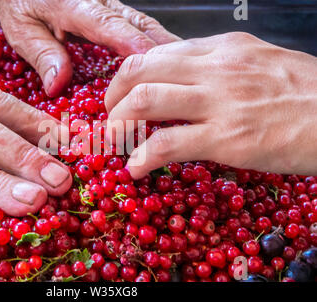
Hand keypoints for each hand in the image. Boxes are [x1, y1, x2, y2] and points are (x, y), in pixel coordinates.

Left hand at [0, 0, 178, 96]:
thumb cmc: (22, 1)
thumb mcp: (21, 28)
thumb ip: (41, 53)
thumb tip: (57, 84)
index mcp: (74, 5)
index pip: (107, 25)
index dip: (130, 44)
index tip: (151, 61)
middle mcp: (99, 2)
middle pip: (137, 24)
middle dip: (160, 50)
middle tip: (184, 74)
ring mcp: (111, 3)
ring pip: (144, 24)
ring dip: (164, 47)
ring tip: (186, 69)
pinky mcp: (114, 8)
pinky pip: (140, 25)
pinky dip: (155, 43)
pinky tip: (169, 59)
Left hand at [105, 32, 316, 178]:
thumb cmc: (305, 93)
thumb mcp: (258, 63)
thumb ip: (219, 68)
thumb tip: (184, 80)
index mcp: (221, 48)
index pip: (155, 53)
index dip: (128, 77)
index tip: (123, 96)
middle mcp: (215, 67)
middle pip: (138, 70)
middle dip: (113, 96)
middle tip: (112, 118)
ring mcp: (219, 101)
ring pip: (145, 100)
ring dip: (120, 123)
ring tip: (118, 141)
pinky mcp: (227, 137)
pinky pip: (167, 143)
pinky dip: (142, 156)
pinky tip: (136, 167)